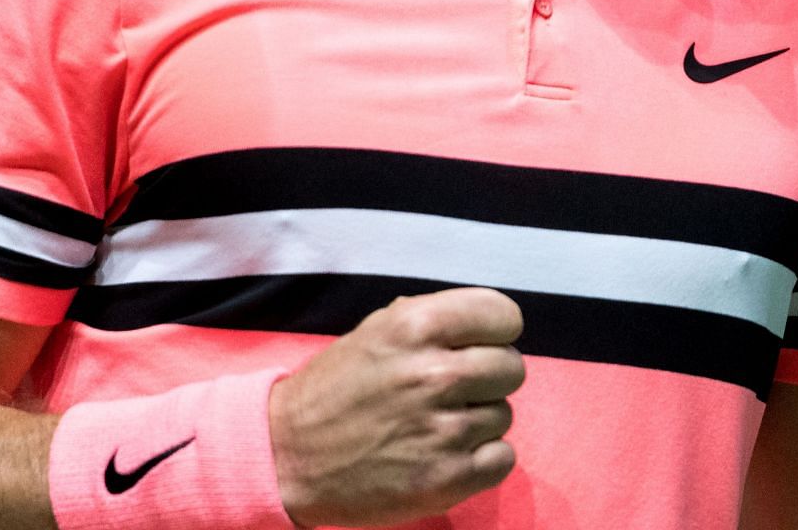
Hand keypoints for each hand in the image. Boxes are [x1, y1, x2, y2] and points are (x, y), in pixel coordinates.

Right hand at [267, 287, 525, 526]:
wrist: (286, 456)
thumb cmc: (336, 389)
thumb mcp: (377, 331)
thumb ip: (433, 319)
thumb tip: (486, 323)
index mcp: (416, 326)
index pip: (504, 316)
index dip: (494, 332)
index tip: (477, 345)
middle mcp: (434, 375)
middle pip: (511, 367)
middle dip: (487, 378)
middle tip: (452, 392)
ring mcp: (442, 431)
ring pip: (504, 414)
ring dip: (477, 421)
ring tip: (433, 425)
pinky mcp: (446, 480)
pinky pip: (503, 459)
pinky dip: (482, 459)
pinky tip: (446, 453)